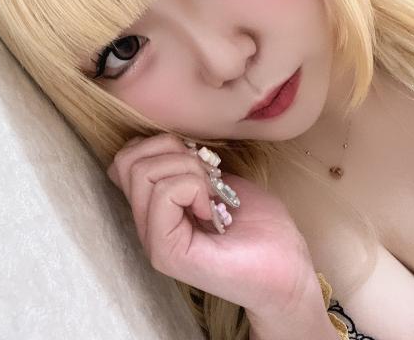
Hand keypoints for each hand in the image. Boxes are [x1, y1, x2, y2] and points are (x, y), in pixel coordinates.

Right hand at [107, 133, 318, 314]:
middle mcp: (146, 226)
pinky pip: (165, 193)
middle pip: (129, 161)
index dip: (163, 145)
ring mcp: (153, 241)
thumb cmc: (260, 227)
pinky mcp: (167, 253)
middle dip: (175, 152)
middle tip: (208, 177)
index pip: (126, 159)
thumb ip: (185, 167)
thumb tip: (162, 144)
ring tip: (212, 196)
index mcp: (155, 209)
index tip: (200, 165)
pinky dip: (195, 187)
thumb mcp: (217, 181)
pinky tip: (213, 212)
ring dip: (189, 170)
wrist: (287, 270)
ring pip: (144, 172)